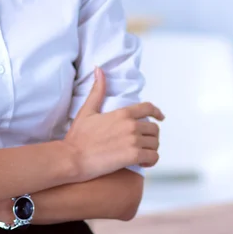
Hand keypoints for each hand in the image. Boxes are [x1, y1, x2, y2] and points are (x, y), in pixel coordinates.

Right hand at [63, 67, 163, 181]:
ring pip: (155, 143)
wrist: (72, 158)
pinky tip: (143, 163)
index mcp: (122, 113)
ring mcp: (133, 141)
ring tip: (143, 153)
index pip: (148, 108)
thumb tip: (99, 70)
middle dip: (151, 135)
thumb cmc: (78, 136)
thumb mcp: (87, 110)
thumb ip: (97, 91)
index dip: (157, 112)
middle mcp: (130, 125)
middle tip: (144, 142)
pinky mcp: (133, 157)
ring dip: (151, 149)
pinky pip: (153, 157)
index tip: (160, 117)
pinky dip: (151, 161)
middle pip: (154, 128)